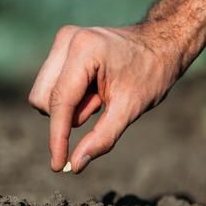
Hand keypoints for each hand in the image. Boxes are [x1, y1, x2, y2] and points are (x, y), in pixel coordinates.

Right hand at [28, 25, 181, 172]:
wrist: (162, 42)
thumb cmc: (151, 73)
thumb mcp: (130, 109)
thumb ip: (102, 137)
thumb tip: (75, 165)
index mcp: (85, 50)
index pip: (60, 102)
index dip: (57, 137)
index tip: (57, 166)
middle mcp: (67, 40)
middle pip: (43, 99)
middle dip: (67, 116)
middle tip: (100, 108)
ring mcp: (62, 40)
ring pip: (43, 94)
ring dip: (69, 107)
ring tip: (99, 96)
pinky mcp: (61, 46)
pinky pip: (50, 86)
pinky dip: (69, 98)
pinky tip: (93, 89)